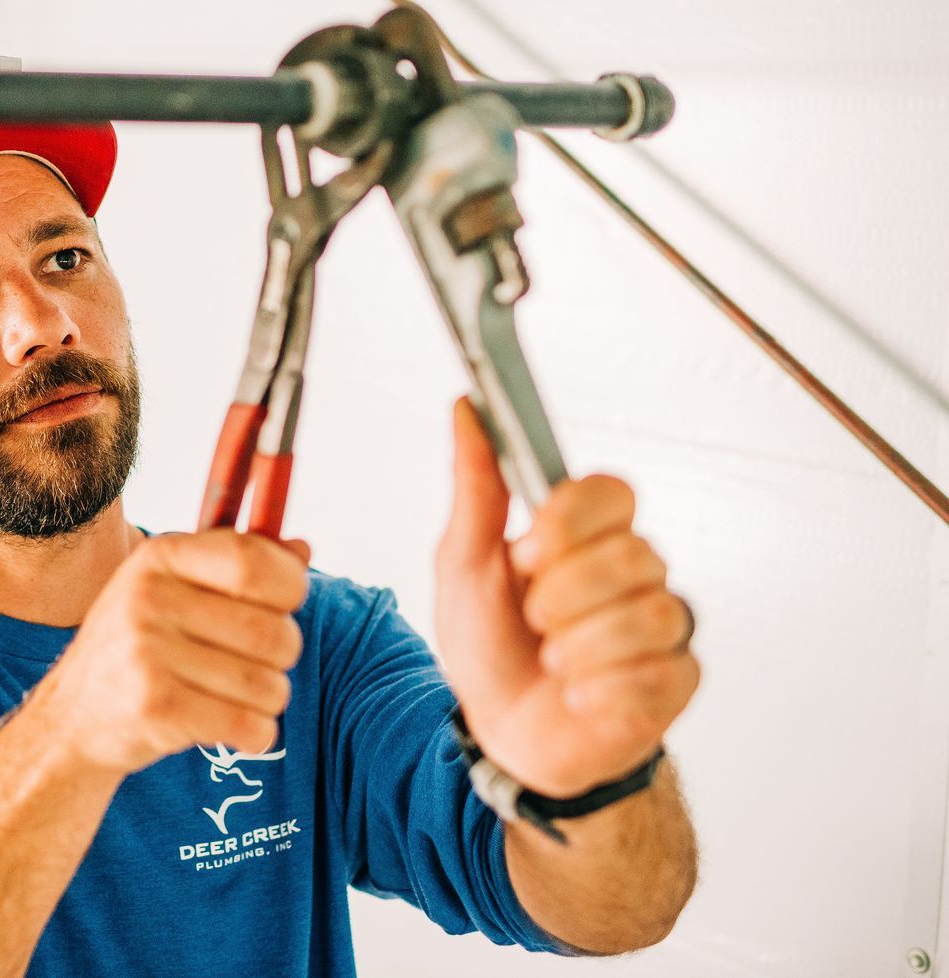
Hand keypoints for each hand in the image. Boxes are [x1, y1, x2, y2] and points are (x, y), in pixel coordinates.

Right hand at [33, 530, 310, 776]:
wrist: (72, 718)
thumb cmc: (137, 648)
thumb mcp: (172, 589)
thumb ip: (235, 565)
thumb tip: (302, 549)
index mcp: (160, 556)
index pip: (254, 562)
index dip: (290, 585)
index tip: (285, 603)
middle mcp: (150, 598)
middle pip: (274, 632)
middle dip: (281, 656)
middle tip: (251, 663)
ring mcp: (148, 653)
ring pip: (269, 685)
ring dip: (265, 700)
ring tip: (229, 696)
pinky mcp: (156, 707)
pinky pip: (251, 726)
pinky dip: (254, 735)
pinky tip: (228, 727)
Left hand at [435, 398, 698, 797]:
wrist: (504, 733)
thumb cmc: (488, 643)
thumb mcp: (464, 563)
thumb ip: (475, 487)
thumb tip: (463, 408)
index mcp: (588, 534)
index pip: (613, 491)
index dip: (568, 523)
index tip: (526, 555)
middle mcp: (637, 570)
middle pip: (630, 554)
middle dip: (561, 596)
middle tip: (533, 619)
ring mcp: (663, 624)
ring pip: (648, 614)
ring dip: (577, 647)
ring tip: (553, 662)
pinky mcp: (678, 680)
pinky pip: (657, 672)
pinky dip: (598, 690)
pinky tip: (577, 696)